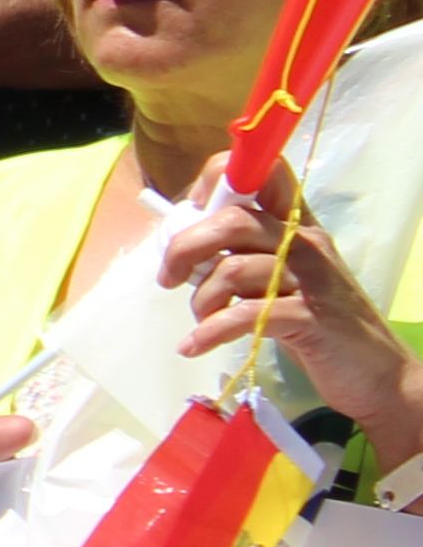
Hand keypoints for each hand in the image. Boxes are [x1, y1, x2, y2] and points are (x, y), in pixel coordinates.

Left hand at [168, 190, 422, 461]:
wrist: (377, 374)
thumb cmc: (317, 322)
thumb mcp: (281, 278)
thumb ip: (243, 253)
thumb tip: (182, 245)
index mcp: (297, 226)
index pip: (265, 173)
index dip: (217, 180)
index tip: (187, 214)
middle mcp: (306, 244)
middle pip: (233, 221)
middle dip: (186, 247)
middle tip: (168, 278)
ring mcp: (312, 280)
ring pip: (234, 268)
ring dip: (201, 298)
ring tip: (201, 320)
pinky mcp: (311, 319)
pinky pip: (246, 314)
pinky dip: (211, 331)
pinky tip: (194, 345)